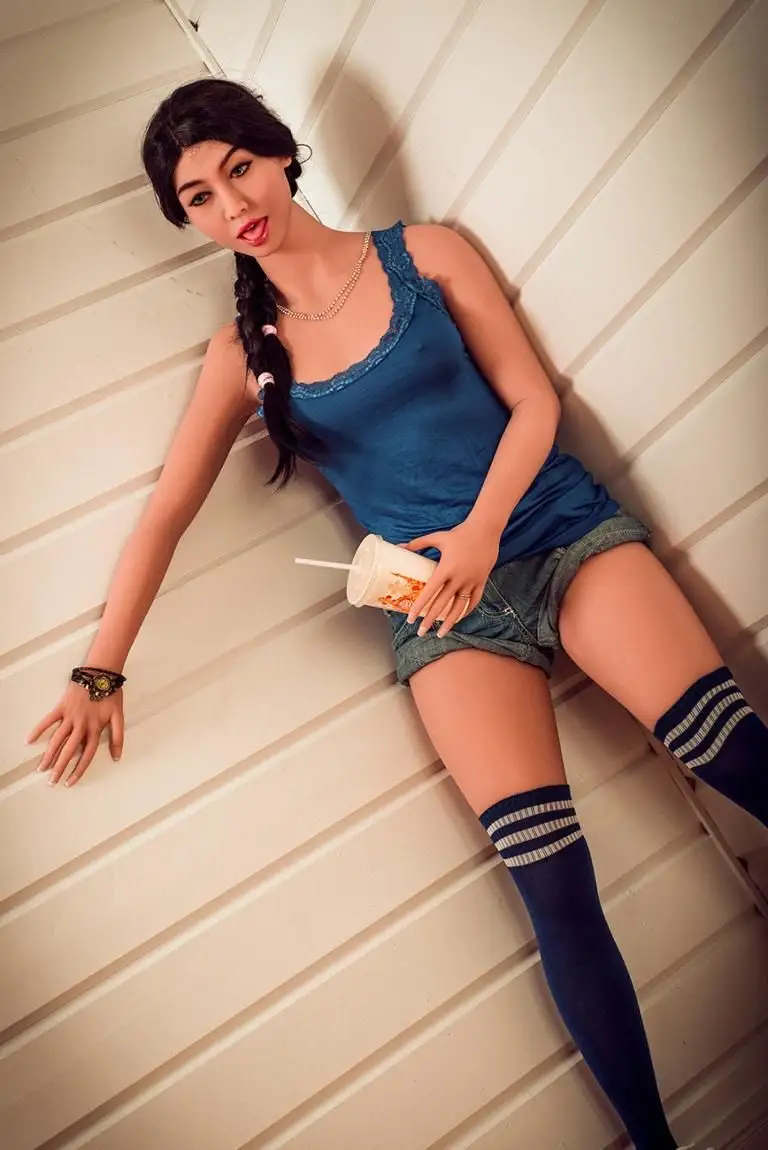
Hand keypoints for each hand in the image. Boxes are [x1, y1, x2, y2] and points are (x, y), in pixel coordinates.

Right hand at [26, 682, 124, 787]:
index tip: (70, 781)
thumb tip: (118, 757)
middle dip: (59, 767)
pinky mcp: (62, 706)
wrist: (101, 673)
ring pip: (57, 739)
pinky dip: (38, 729)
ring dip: (49, 754)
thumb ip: (118, 737)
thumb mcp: (119, 716)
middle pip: (69, 750)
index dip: (79, 769)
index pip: (86, 754)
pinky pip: (48, 720)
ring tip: (41, 768)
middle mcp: (81, 725)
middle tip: (51, 781)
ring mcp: (70, 716)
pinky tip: (29, 740)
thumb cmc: (111, 694)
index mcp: (95, 728)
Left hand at [402, 520, 500, 637]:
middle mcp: (458, 578)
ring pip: (458, 607)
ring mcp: (471, 581)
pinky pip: (474, 601)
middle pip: (442, 604)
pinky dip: (466, 611)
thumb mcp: (437, 537)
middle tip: (420, 632)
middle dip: (430, 620)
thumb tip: (400, 547)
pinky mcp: (481, 581)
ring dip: (449, 622)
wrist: (485, 530)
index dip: (419, 607)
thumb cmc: (459, 533)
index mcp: (446, 568)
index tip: (410, 619)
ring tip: (440, 634)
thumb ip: (418, 543)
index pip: (429, 592)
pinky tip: (458, 619)